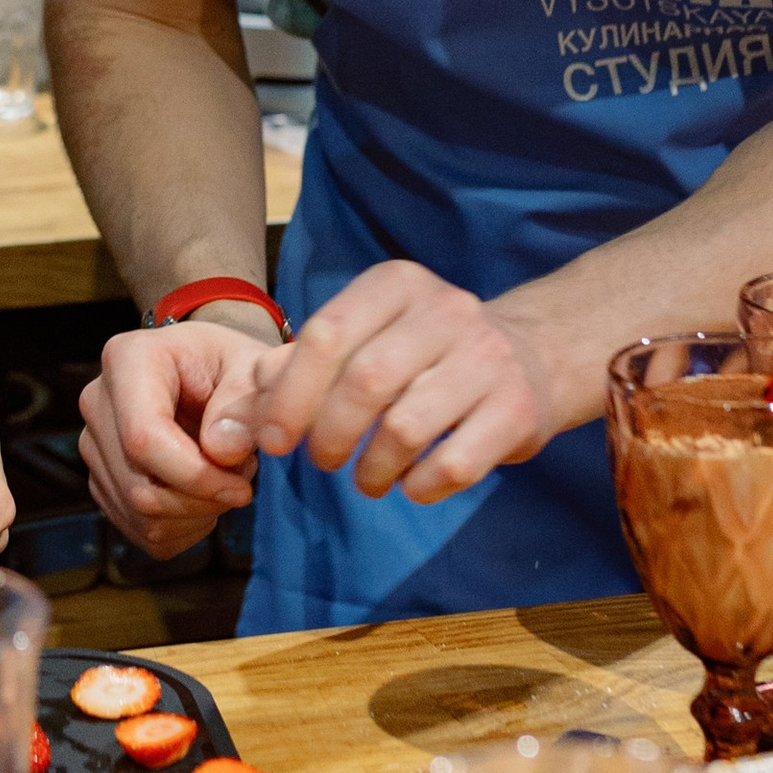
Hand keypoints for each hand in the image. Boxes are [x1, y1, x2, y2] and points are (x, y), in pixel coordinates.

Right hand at [79, 308, 272, 558]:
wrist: (212, 377)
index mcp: (128, 359)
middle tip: (241, 479)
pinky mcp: (102, 481)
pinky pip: (140, 531)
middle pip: (140, 487)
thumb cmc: (232, 368)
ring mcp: (94, 445)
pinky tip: (203, 497)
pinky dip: (183, 528)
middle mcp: (98, 402)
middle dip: (202, 500)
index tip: (241, 485)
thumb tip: (222, 450)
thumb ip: (251, 401)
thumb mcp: (256, 368)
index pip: (144, 437)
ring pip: (140, 515)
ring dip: (196, 515)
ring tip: (224, 479)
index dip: (195, 475)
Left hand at [241, 260, 554, 503]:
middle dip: (328, 436)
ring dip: (371, 469)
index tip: (274, 442)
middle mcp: (448, 310)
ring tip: (365, 479)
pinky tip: (410, 485)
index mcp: (397, 285)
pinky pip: (452, 464)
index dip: (289, 395)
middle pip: (364, 382)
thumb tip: (237, 415)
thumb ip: (296, 367)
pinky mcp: (518, 410)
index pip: (328, 334)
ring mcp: (489, 358)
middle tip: (323, 461)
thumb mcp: (366, 338)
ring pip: (406, 428)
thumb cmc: (425, 353)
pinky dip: (418, 487)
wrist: (535, 356)